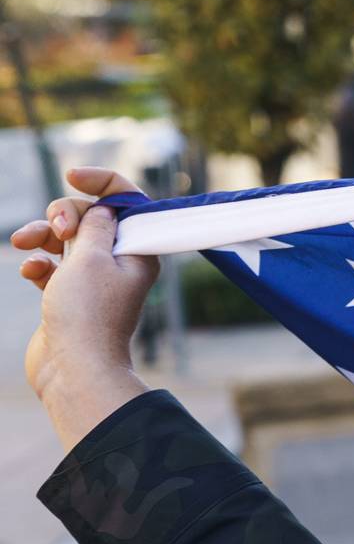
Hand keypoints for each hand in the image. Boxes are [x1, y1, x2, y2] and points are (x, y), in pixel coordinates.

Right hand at [12, 167, 156, 448]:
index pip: (128, 202)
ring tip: (24, 243)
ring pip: (66, 240)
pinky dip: (39, 263)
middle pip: (91, 217)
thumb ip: (95, 225)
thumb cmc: (87, 313)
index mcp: (139, 251)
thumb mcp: (91, 257)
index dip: (103, 183)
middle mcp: (121, 263)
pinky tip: (31, 271)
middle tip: (57, 231)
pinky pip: (52, 266)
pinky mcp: (71, 297)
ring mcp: (94, 281)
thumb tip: (103, 208)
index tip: (73, 175)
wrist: (75, 369)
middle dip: (65, 213)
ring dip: (41, 235)